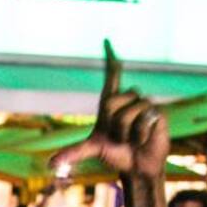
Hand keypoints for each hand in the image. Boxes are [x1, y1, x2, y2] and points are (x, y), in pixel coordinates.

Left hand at [49, 41, 168, 179]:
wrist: (137, 167)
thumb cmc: (115, 154)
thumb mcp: (92, 150)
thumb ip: (73, 153)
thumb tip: (50, 165)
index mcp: (111, 102)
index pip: (111, 75)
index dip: (109, 58)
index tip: (106, 40)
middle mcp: (127, 99)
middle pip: (110, 102)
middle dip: (111, 125)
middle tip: (119, 137)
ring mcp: (143, 104)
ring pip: (128, 111)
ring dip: (126, 132)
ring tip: (132, 138)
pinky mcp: (157, 113)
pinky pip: (144, 119)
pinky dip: (140, 134)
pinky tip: (144, 138)